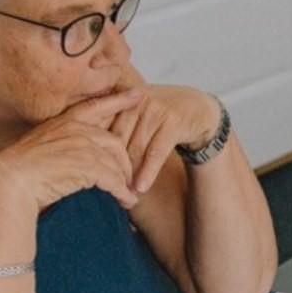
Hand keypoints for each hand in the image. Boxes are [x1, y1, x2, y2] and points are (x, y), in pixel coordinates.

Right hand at [0, 89, 144, 210]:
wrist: (8, 183)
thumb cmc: (19, 172)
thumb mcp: (41, 148)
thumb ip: (61, 145)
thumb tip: (73, 159)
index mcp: (63, 122)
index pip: (96, 106)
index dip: (118, 100)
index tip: (137, 95)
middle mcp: (74, 129)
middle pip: (114, 140)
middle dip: (126, 161)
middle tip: (130, 177)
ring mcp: (81, 146)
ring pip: (116, 162)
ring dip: (124, 181)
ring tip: (128, 195)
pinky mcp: (86, 166)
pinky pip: (113, 179)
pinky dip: (122, 192)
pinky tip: (126, 201)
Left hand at [106, 81, 223, 194]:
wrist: (199, 109)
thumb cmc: (162, 115)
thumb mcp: (137, 113)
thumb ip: (116, 126)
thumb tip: (92, 157)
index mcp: (123, 98)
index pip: (104, 129)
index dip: (99, 153)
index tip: (95, 174)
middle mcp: (137, 100)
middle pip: (118, 141)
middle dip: (115, 167)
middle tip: (110, 188)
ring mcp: (156, 109)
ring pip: (136, 148)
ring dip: (131, 174)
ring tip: (125, 193)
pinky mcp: (173, 122)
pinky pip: (156, 152)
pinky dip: (148, 172)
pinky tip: (142, 187)